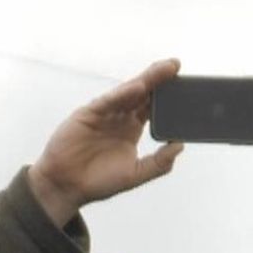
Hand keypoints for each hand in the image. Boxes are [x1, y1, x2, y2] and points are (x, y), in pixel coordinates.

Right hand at [28, 59, 185, 225]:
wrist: (66, 187)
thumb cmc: (99, 181)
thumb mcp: (135, 174)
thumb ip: (159, 163)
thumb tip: (180, 145)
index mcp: (131, 129)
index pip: (153, 108)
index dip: (167, 97)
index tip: (186, 87)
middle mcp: (119, 118)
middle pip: (143, 94)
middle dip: (159, 79)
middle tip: (176, 65)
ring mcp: (104, 114)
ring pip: (127, 93)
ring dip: (145, 80)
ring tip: (164, 70)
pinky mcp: (87, 115)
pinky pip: (107, 101)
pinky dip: (122, 94)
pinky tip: (138, 86)